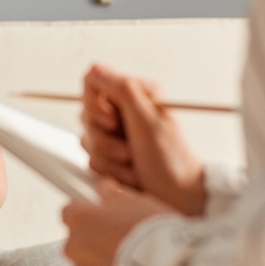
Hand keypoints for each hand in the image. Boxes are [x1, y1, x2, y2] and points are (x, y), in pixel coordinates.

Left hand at [62, 178, 177, 265]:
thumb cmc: (150, 233)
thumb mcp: (136, 202)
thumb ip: (114, 195)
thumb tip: (106, 188)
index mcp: (79, 219)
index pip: (70, 212)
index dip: (87, 213)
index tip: (101, 215)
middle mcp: (74, 246)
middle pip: (78, 240)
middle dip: (95, 239)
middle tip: (122, 237)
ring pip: (88, 264)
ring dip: (102, 262)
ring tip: (131, 259)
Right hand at [80, 65, 206, 215]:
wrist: (179, 197)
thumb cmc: (172, 161)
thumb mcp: (148, 121)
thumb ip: (122, 90)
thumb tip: (96, 69)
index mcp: (135, 94)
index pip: (93, 83)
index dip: (95, 104)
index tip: (113, 121)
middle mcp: (124, 111)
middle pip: (86, 114)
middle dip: (103, 138)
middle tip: (128, 148)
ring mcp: (116, 135)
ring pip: (86, 140)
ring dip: (108, 158)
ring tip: (132, 163)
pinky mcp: (110, 156)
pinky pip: (91, 160)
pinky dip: (110, 171)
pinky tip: (129, 174)